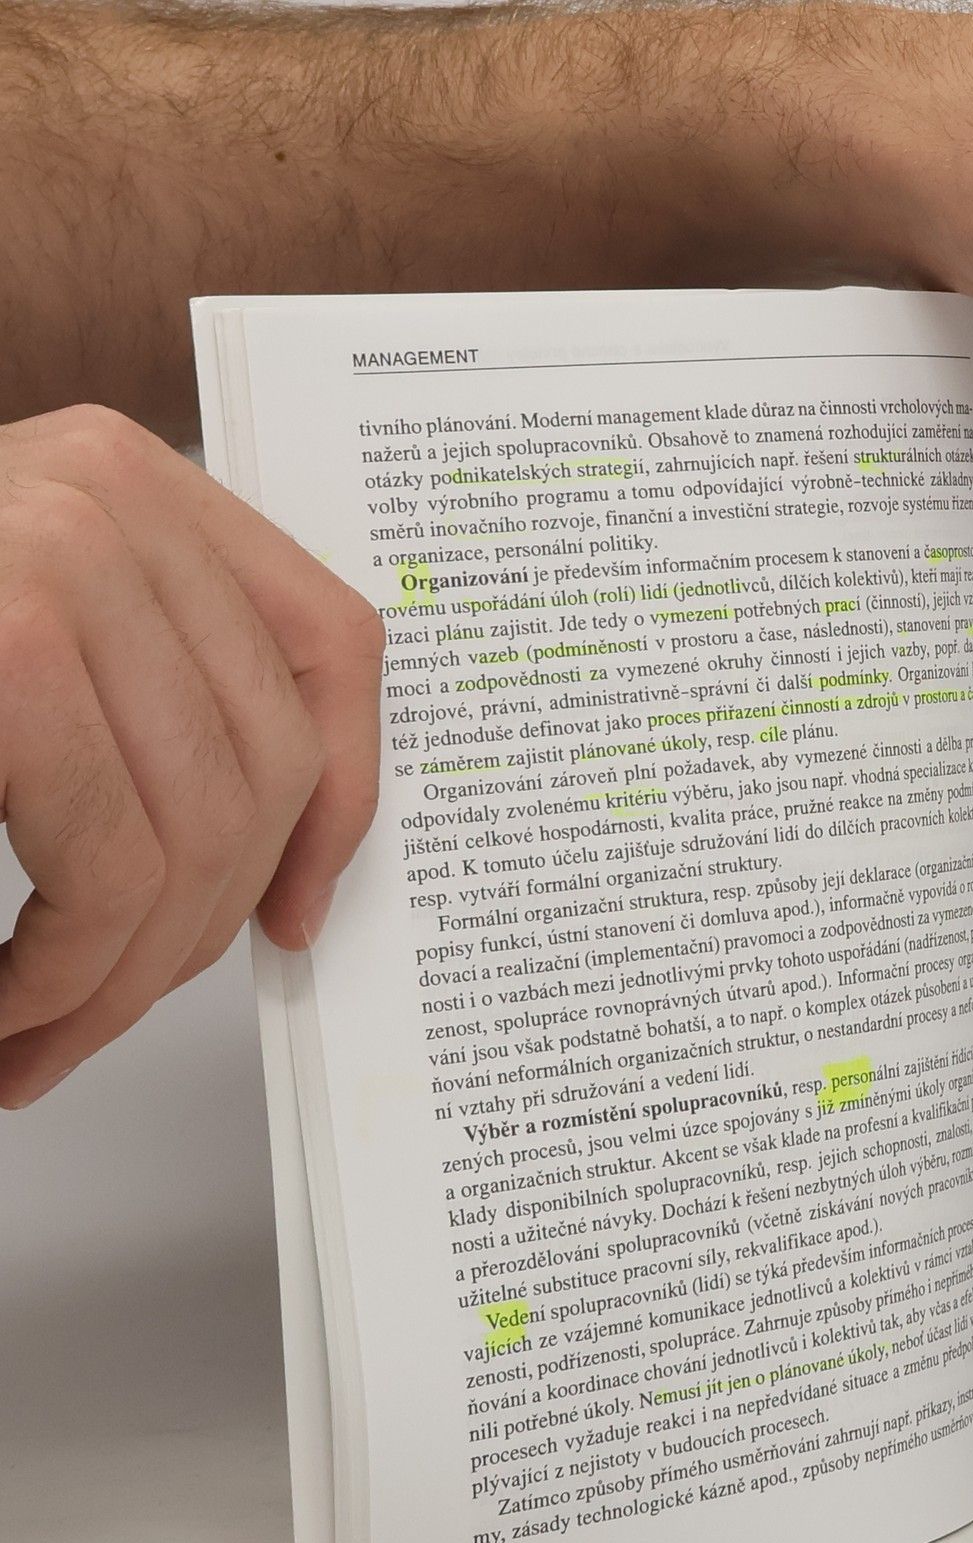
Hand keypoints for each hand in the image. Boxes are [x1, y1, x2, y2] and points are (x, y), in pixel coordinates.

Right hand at [0, 406, 383, 1106]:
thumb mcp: (29, 646)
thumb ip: (146, 703)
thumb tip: (291, 870)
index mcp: (135, 484)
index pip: (334, 646)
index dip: (344, 803)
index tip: (295, 912)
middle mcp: (108, 496)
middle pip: (270, 767)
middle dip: (196, 933)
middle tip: (106, 1015)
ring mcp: (51, 555)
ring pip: (200, 835)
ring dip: (121, 980)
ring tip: (43, 1032)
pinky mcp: (4, 642)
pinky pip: (109, 864)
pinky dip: (67, 973)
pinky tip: (4, 1006)